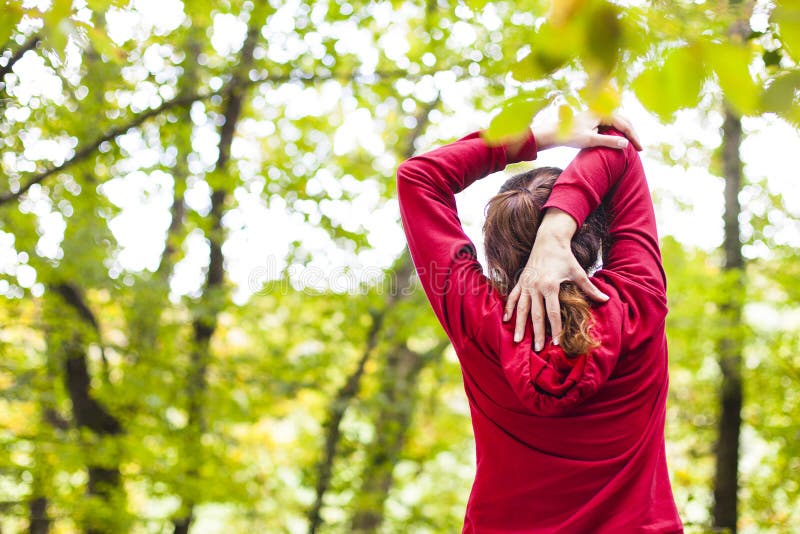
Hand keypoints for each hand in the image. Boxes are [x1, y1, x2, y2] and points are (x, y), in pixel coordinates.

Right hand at [502, 209, 608, 348]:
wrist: (548, 239)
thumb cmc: (564, 256)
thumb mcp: (578, 272)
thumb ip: (590, 288)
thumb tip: (606, 299)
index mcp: (550, 285)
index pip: (552, 312)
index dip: (555, 328)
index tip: (557, 343)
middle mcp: (535, 286)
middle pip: (536, 315)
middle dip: (536, 333)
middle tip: (537, 349)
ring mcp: (526, 284)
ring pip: (521, 309)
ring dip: (519, 325)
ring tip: (517, 340)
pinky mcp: (520, 281)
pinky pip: (512, 297)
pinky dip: (509, 308)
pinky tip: (506, 320)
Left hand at [533, 111, 641, 151]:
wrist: (555, 132)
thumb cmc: (570, 136)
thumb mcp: (590, 140)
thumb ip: (608, 141)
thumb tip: (626, 144)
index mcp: (603, 112)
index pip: (625, 124)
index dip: (634, 137)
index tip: (640, 149)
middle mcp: (603, 110)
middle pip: (624, 120)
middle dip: (633, 134)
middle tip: (640, 148)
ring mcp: (599, 113)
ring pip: (619, 121)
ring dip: (627, 132)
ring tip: (634, 145)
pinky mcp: (596, 118)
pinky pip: (613, 124)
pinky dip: (620, 131)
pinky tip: (622, 140)